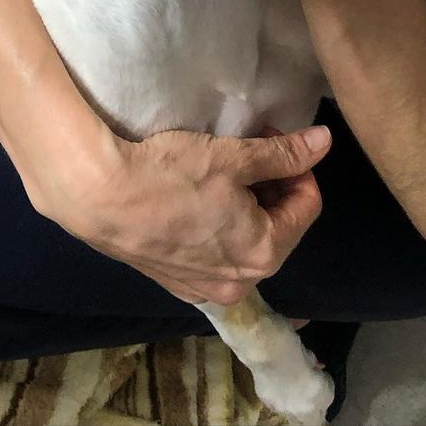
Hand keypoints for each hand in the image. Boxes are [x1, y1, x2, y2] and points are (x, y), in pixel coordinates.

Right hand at [38, 120, 331, 304]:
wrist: (100, 196)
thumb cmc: (172, 174)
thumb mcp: (235, 157)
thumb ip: (284, 154)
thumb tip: (325, 142)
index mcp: (264, 253)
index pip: (307, 206)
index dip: (299, 167)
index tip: (274, 138)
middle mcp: (241, 281)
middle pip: (279, 226)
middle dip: (273, 186)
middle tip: (250, 149)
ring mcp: (206, 287)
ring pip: (246, 240)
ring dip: (247, 205)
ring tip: (223, 170)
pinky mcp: (176, 283)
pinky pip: (215, 253)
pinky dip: (219, 225)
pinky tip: (198, 197)